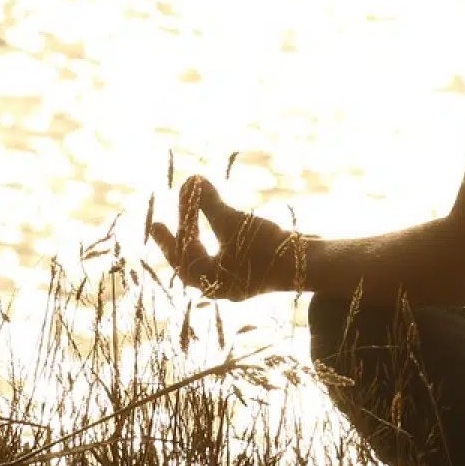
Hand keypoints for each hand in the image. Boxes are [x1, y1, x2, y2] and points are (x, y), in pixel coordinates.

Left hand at [147, 176, 307, 299]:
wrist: (308, 263)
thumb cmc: (266, 247)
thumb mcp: (232, 222)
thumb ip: (207, 203)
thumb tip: (191, 179)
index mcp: (211, 282)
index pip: (183, 258)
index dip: (168, 239)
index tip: (156, 223)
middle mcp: (224, 286)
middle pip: (195, 262)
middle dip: (184, 238)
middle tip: (163, 223)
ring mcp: (242, 280)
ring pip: (212, 259)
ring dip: (203, 237)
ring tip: (193, 220)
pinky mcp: (258, 271)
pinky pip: (230, 255)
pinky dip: (222, 238)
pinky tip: (224, 224)